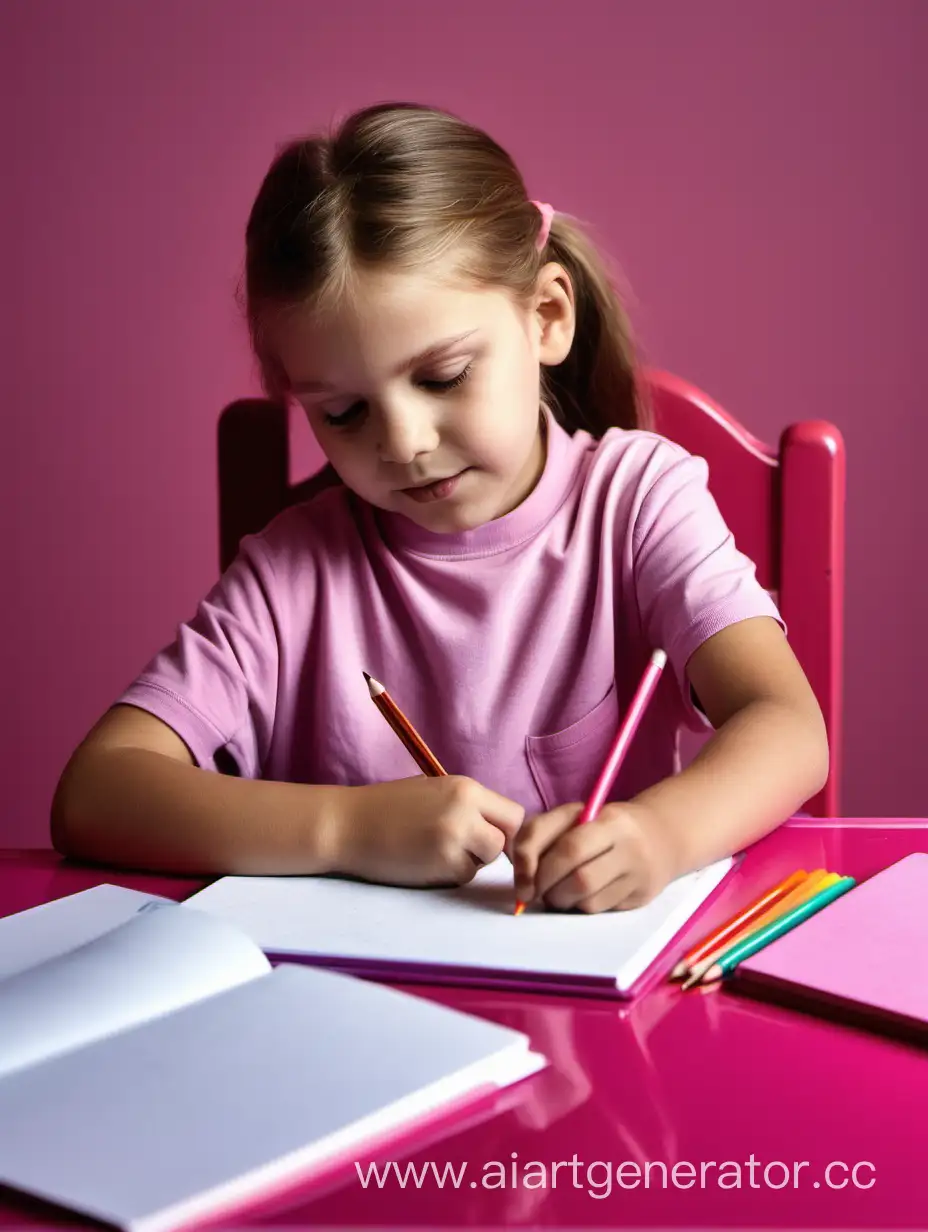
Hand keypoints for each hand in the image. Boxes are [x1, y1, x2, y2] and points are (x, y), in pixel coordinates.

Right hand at [332, 775, 523, 887]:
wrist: (347, 825)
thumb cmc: (386, 807)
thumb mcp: (434, 790)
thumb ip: (466, 805)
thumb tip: (496, 826)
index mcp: (465, 788)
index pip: (514, 813)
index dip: (503, 828)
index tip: (485, 835)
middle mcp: (466, 809)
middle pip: (507, 839)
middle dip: (490, 848)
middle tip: (462, 848)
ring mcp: (455, 837)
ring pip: (486, 861)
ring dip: (469, 862)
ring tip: (436, 852)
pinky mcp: (443, 864)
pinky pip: (464, 876)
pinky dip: (449, 874)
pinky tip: (423, 862)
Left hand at [510, 800, 676, 912]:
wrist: (660, 836)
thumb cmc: (601, 826)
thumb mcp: (572, 818)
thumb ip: (539, 837)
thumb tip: (523, 886)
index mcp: (609, 819)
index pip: (568, 847)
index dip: (538, 867)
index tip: (523, 881)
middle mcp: (629, 845)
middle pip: (579, 878)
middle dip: (548, 889)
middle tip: (536, 891)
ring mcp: (638, 873)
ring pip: (588, 900)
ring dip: (562, 901)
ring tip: (558, 891)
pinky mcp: (640, 897)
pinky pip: (599, 909)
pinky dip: (580, 906)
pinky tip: (580, 895)